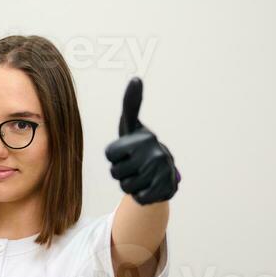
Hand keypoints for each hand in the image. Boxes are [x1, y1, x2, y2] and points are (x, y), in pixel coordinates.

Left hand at [104, 77, 180, 203]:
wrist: (162, 173)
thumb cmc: (139, 146)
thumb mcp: (131, 125)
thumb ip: (130, 104)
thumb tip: (136, 78)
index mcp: (142, 138)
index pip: (110, 155)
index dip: (114, 157)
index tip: (126, 152)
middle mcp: (154, 152)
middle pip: (115, 173)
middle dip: (121, 173)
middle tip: (134, 166)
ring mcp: (161, 172)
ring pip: (126, 187)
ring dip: (130, 184)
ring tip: (141, 175)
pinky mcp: (165, 189)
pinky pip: (139, 198)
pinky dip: (141, 195)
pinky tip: (148, 186)